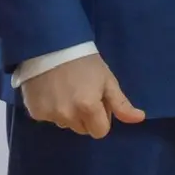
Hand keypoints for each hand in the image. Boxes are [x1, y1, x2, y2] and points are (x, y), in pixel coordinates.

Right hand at [21, 53, 144, 137]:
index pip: (100, 132)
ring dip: (67, 113)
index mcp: (88, 108)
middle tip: (82, 92)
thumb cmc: (84, 60)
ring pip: (65, 124)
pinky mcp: (35, 112)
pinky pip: (49, 118)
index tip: (97, 100)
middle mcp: (68, 115)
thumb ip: (121, 103)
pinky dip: (51, 108)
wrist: (51, 43)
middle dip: (85, 116)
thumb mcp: (107, 79)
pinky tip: (51, 90)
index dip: (102, 117)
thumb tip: (140, 119)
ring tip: (65, 89)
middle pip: (82, 129)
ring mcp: (49, 114)